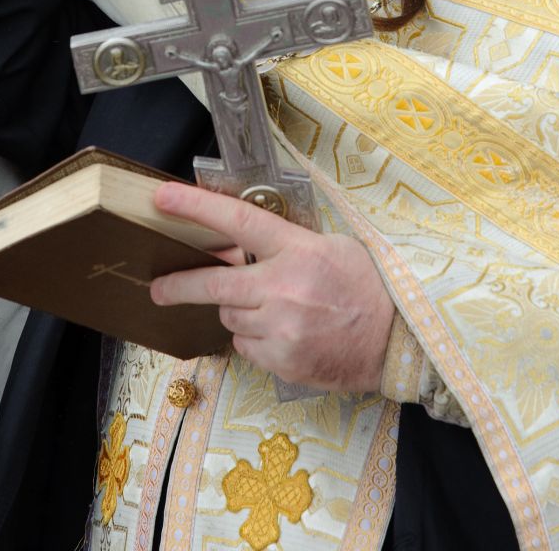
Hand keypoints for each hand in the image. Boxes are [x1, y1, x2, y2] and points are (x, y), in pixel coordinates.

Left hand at [149, 183, 395, 393]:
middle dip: (180, 285)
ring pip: (230, 318)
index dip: (195, 207)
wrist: (400, 340)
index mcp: (299, 250)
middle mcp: (285, 287)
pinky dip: (254, 340)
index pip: (238, 221)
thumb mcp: (331, 246)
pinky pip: (246, 347)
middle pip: (215, 284)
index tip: (162, 198)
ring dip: (238, 312)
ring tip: (273, 310)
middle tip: (158, 288)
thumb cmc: (368, 286)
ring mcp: (283, 328)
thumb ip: (285, 244)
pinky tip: (284, 334)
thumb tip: (238, 242)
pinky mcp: (283, 361)